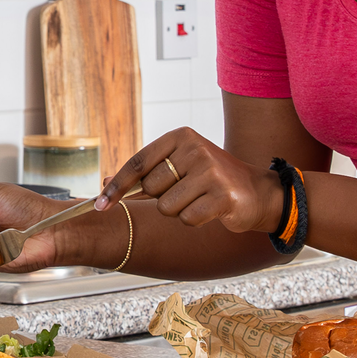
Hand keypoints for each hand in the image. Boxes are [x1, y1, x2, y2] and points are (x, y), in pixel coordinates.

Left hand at [100, 128, 281, 237]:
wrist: (257, 192)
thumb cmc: (210, 181)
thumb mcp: (178, 167)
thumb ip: (144, 175)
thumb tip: (103, 185)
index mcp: (180, 137)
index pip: (138, 162)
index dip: (117, 186)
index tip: (99, 205)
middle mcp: (195, 148)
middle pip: (152, 188)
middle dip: (162, 198)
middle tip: (187, 192)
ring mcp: (210, 170)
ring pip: (167, 207)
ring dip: (180, 211)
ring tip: (200, 200)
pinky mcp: (222, 195)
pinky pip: (187, 219)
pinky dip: (195, 221)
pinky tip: (211, 210)